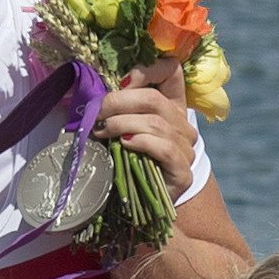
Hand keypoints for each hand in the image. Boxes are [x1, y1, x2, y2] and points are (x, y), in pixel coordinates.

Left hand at [94, 64, 202, 198]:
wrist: (139, 209)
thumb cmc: (125, 165)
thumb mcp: (119, 131)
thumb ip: (115, 111)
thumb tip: (91, 99)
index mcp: (171, 107)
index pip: (172, 71)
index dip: (148, 69)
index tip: (120, 82)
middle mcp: (183, 125)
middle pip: (154, 99)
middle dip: (119, 101)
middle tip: (96, 112)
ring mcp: (186, 148)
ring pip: (156, 123)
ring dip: (123, 124)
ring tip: (102, 131)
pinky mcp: (183, 171)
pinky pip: (165, 149)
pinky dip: (142, 142)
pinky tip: (125, 144)